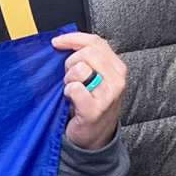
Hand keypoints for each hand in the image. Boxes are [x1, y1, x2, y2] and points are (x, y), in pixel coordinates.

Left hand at [53, 31, 125, 151]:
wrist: (94, 137)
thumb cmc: (90, 104)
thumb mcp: (96, 77)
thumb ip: (88, 59)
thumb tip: (65, 40)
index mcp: (117, 68)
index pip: (96, 42)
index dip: (73, 38)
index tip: (57, 42)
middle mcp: (117, 80)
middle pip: (87, 53)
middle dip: (70, 62)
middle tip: (68, 76)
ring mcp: (108, 95)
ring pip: (81, 68)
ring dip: (68, 78)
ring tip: (71, 89)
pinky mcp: (95, 110)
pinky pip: (75, 88)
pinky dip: (68, 92)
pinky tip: (70, 99)